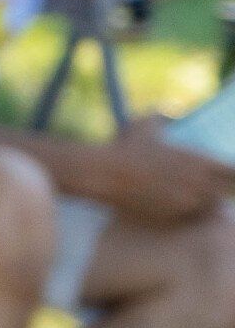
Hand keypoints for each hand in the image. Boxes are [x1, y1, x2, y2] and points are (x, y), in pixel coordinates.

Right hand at [87, 118, 232, 225]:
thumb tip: (170, 109)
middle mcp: (198, 183)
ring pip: (209, 208)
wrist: (106, 175)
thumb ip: (163, 114)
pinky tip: (174, 205)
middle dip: (220, 190)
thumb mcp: (145, 124)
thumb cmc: (126, 147)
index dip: (231, 173)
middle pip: (226, 193)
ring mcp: (187, 202)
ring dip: (205, 203)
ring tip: (189, 196)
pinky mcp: (173, 217)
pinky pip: (190, 218)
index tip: (225, 172)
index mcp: (198, 160)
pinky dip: (188, 213)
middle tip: (208, 186)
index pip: (233, 171)